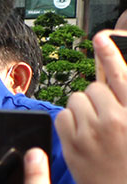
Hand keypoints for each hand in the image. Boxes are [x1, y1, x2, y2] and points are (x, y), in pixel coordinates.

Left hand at [57, 31, 126, 183]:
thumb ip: (125, 101)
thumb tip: (110, 77)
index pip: (122, 76)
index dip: (109, 53)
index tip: (99, 37)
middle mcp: (116, 120)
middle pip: (93, 88)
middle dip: (97, 98)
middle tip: (106, 118)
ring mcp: (91, 134)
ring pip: (75, 100)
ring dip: (83, 110)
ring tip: (96, 129)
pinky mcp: (73, 146)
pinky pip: (62, 117)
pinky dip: (69, 122)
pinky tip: (82, 136)